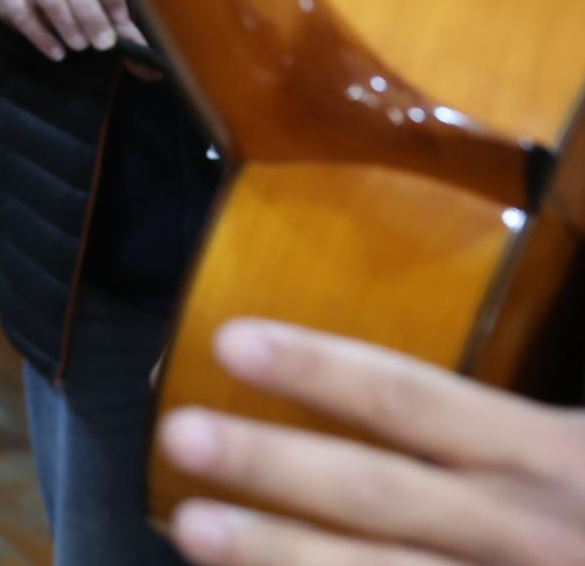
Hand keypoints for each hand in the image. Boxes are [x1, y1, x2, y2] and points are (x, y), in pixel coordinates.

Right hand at [0, 0, 145, 61]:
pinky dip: (40, 35)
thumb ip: (124, 37)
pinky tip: (56, 53)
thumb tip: (154, 71)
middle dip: (90, 15)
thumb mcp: (100, 15)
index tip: (121, 21)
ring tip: (78, 47)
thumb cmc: (71, 5)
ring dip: (65, 21)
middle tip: (102, 44)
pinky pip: (22, 13)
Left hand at [157, 319, 584, 564]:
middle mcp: (523, 530)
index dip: (321, 367)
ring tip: (188, 530)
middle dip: (272, 466)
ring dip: (279, 559)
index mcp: (550, 455)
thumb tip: (568, 192)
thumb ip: (564, 312)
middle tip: (177, 432)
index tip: (231, 337)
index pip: (413, 400)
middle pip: (378, 494)